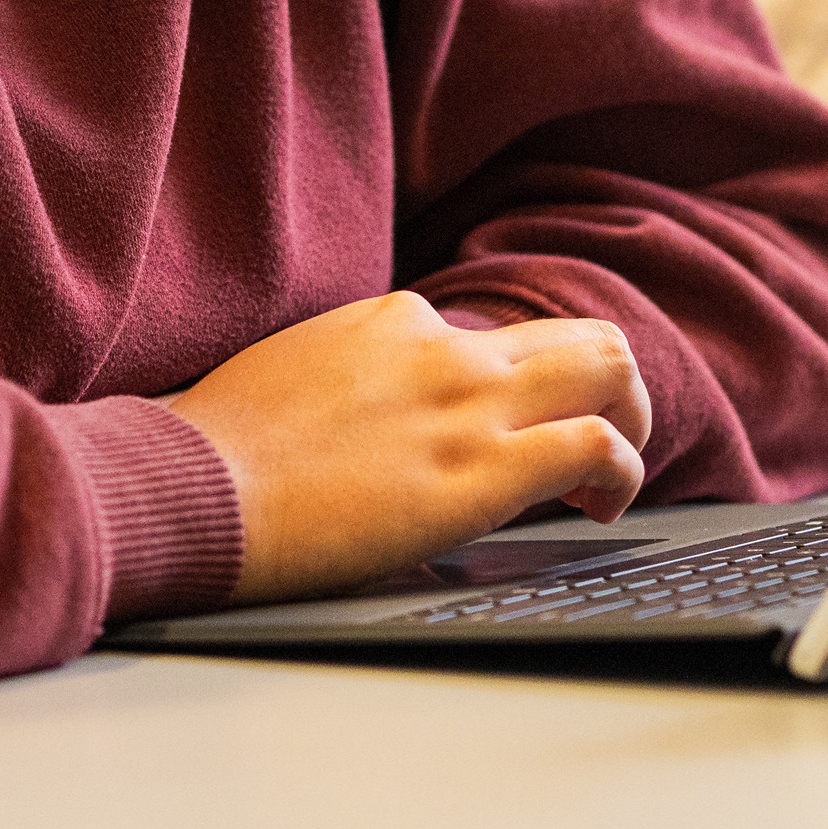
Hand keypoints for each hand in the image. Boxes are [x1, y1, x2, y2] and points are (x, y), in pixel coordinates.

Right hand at [161, 293, 651, 602]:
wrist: (194, 487)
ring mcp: (469, 404)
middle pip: (580, 333)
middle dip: (611, 387)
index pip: (494, 337)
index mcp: (393, 319)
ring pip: (611, 370)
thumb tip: (360, 419)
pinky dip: (623, 473)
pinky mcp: (483, 472)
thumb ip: (349, 381)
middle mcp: (444, 345)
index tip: (504, 436)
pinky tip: (600, 508)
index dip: (516, 391)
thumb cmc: (217, 451)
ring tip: (613, 480)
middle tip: (603, 442)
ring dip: (632, 422)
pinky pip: (598, 448)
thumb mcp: (292, 377)